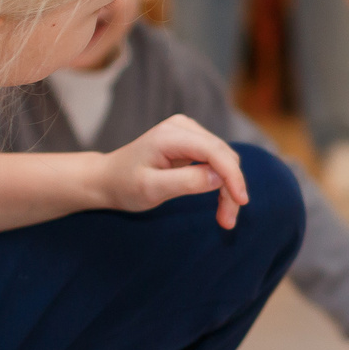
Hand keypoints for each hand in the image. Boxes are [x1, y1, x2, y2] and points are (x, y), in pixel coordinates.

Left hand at [98, 115, 249, 229]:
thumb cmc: (124, 185)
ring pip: (224, 159)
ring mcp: (188, 132)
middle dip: (231, 188)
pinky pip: (217, 161)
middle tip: (228, 221)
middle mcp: (183, 127)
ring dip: (229, 188)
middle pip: (223, 156)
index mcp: (170, 136)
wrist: (107, 179)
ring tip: (224, 217)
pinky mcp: (192, 142)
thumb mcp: (151, 189)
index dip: (232, 175)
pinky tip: (221, 202)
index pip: (213, 151)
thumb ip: (185, 182)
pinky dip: (222, 183)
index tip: (241, 202)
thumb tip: (219, 178)